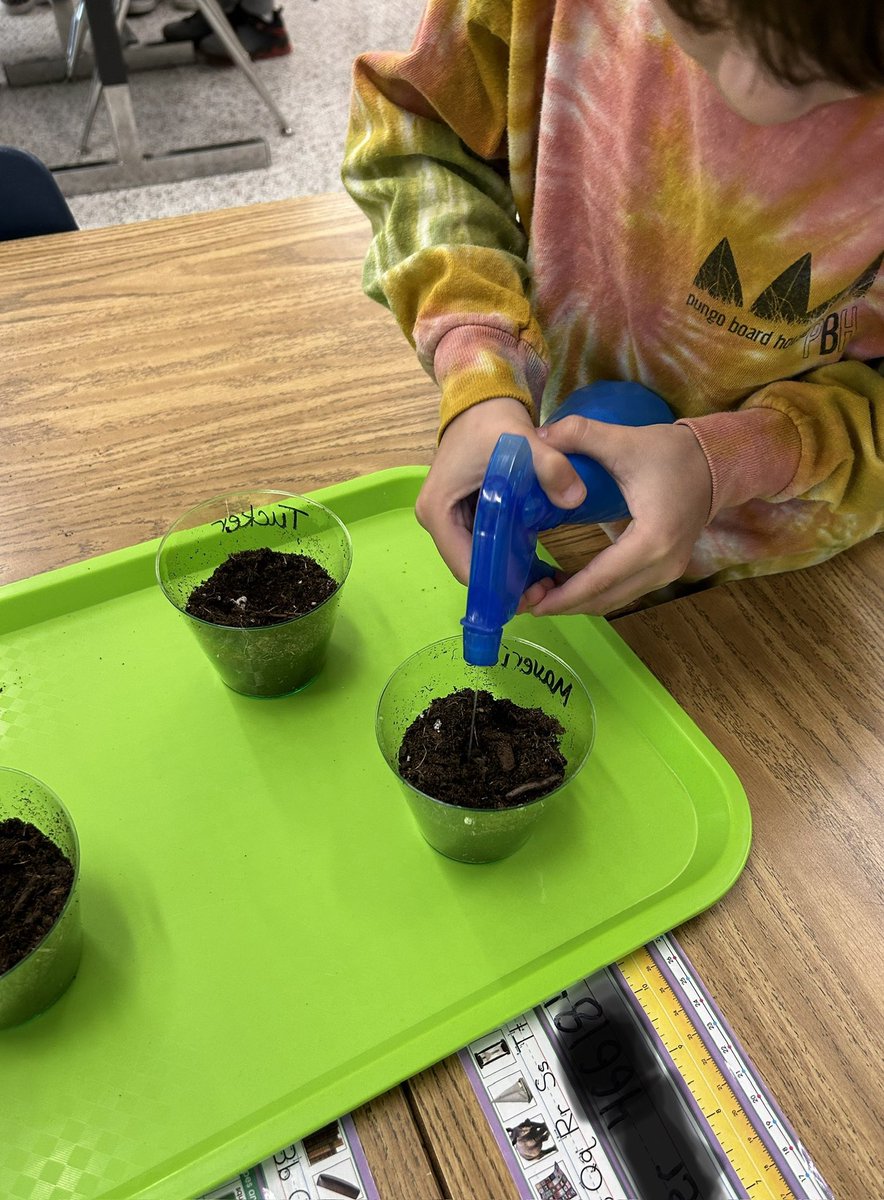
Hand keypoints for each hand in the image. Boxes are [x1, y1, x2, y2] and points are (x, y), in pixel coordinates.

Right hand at [415, 397, 587, 585]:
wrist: (483, 401)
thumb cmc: (493, 422)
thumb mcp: (522, 441)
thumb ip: (550, 466)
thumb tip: (576, 498)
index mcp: (438, 511)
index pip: (464, 564)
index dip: (496, 584)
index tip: (531, 594)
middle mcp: (438, 521)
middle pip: (471, 567)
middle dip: (505, 583)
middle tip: (543, 592)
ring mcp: (450, 521)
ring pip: (479, 559)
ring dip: (508, 574)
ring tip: (543, 584)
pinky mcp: (464, 516)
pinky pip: (485, 545)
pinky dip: (507, 557)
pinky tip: (535, 567)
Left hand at [526, 417, 712, 615]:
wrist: (715, 462)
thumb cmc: (670, 453)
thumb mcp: (624, 440)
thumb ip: (579, 434)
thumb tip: (538, 435)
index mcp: (652, 538)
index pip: (601, 578)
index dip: (564, 594)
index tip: (532, 602)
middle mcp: (663, 564)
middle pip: (605, 598)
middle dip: (564, 603)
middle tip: (525, 600)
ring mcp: (667, 572)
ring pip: (614, 600)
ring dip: (578, 601)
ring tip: (540, 593)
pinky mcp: (665, 571)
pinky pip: (624, 591)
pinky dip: (595, 593)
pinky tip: (567, 584)